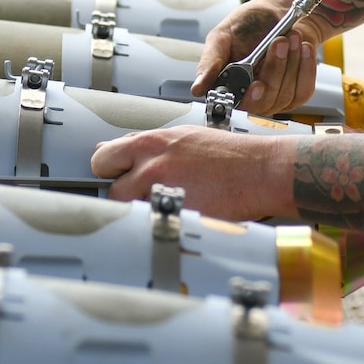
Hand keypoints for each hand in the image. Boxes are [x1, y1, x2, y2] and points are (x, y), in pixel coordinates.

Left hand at [90, 127, 296, 222]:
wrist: (259, 170)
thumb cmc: (226, 154)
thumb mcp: (183, 137)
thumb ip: (150, 146)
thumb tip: (122, 147)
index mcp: (151, 143)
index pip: (104, 157)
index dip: (109, 170)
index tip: (117, 176)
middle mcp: (151, 165)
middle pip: (110, 187)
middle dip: (120, 194)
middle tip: (138, 197)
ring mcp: (162, 192)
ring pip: (129, 210)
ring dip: (140, 212)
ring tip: (163, 209)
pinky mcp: (176, 215)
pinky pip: (152, 225)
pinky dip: (159, 225)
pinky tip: (175, 219)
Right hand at [190, 0, 321, 114]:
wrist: (278, 13)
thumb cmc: (248, 24)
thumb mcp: (222, 36)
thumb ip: (210, 61)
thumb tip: (198, 87)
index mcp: (228, 86)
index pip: (235, 106)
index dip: (248, 99)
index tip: (257, 84)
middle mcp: (250, 96)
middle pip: (264, 101)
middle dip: (274, 70)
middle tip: (278, 42)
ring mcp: (274, 97)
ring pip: (285, 94)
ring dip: (291, 63)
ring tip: (290, 37)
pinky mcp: (296, 93)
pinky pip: (303, 90)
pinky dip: (306, 67)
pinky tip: (303, 48)